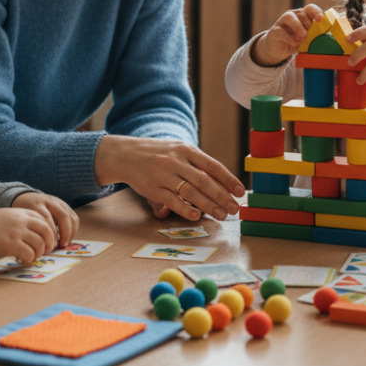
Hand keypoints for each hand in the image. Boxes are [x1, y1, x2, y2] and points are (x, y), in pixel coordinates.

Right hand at [0, 207, 58, 262]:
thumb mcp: (6, 216)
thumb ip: (20, 221)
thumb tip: (35, 234)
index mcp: (21, 212)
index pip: (43, 220)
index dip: (48, 231)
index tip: (48, 239)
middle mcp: (21, 221)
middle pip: (46, 231)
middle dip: (49, 242)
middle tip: (47, 250)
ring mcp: (17, 232)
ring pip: (39, 244)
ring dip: (39, 253)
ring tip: (32, 256)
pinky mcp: (11, 245)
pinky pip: (29, 254)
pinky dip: (29, 259)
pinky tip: (22, 260)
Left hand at [12, 192, 79, 246]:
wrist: (25, 198)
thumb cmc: (23, 214)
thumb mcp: (22, 220)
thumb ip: (30, 231)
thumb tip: (37, 250)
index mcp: (37, 204)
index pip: (47, 219)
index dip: (51, 234)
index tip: (50, 247)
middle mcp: (50, 201)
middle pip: (63, 216)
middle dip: (65, 233)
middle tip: (62, 246)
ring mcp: (59, 202)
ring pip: (71, 217)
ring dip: (71, 232)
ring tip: (65, 244)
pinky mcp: (65, 205)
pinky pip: (74, 217)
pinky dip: (73, 229)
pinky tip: (67, 238)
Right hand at [96, 135, 244, 221]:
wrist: (126, 154)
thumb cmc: (158, 154)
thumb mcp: (178, 151)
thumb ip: (197, 164)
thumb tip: (221, 182)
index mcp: (186, 150)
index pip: (212, 165)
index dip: (228, 179)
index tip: (240, 192)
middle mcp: (176, 161)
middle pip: (204, 181)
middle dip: (221, 196)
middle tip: (234, 209)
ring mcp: (163, 175)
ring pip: (190, 192)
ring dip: (208, 205)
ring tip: (221, 215)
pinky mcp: (152, 188)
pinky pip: (171, 200)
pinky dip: (184, 208)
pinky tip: (196, 215)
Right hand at [251, 4, 324, 66]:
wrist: (278, 49)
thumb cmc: (294, 41)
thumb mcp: (306, 38)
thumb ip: (313, 34)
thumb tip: (323, 35)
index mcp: (302, 15)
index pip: (310, 8)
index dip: (316, 11)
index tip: (320, 19)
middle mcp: (292, 16)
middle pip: (302, 13)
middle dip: (307, 24)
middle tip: (308, 35)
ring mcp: (281, 22)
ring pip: (289, 17)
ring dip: (298, 26)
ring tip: (303, 36)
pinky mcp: (274, 31)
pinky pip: (281, 31)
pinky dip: (289, 37)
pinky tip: (294, 43)